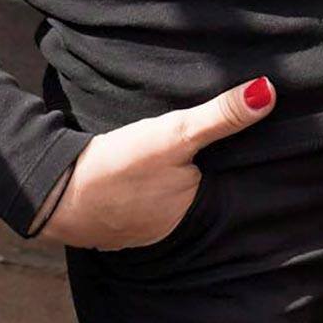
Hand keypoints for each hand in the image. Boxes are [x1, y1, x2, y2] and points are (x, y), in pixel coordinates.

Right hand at [33, 74, 276, 248]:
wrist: (53, 191)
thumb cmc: (119, 166)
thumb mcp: (175, 134)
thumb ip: (221, 116)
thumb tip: (268, 92)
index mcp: (196, 214)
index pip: (233, 192)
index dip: (245, 174)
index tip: (262, 154)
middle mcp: (173, 230)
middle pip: (201, 197)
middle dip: (209, 179)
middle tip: (220, 151)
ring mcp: (141, 230)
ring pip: (171, 202)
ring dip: (176, 186)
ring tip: (186, 162)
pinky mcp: (115, 221)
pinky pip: (143, 203)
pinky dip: (147, 191)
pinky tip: (144, 175)